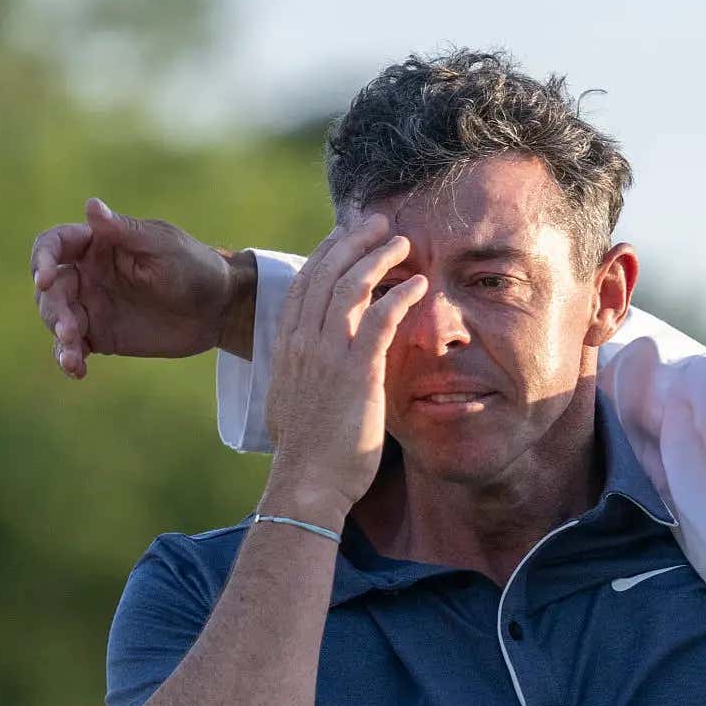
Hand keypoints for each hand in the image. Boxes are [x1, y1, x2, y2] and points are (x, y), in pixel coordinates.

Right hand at [31, 198, 249, 377]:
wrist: (219, 309)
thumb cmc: (194, 266)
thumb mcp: (162, 245)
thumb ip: (125, 231)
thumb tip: (91, 205)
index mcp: (96, 245)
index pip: (53, 245)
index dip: (42, 259)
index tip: (44, 279)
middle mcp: (87, 274)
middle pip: (51, 289)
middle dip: (53, 309)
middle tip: (70, 330)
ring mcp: (92, 306)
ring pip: (57, 319)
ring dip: (59, 338)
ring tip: (73, 357)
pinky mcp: (102, 335)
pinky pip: (75, 346)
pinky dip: (69, 358)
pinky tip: (76, 371)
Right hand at [261, 217, 427, 518]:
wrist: (306, 484)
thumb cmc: (309, 455)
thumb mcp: (298, 404)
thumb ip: (309, 376)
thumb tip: (319, 370)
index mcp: (286, 348)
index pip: (303, 284)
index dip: (325, 253)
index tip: (344, 233)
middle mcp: (302, 343)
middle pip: (324, 272)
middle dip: (351, 240)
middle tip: (376, 221)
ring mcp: (327, 354)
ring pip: (349, 286)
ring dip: (377, 257)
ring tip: (401, 241)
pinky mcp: (355, 371)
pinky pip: (379, 319)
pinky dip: (400, 296)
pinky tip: (419, 285)